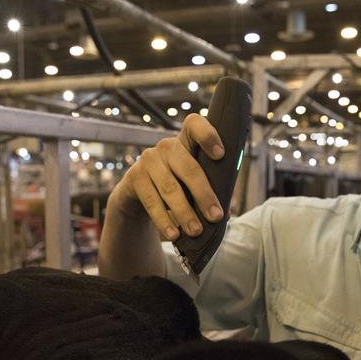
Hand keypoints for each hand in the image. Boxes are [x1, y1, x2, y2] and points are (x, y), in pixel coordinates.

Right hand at [115, 113, 225, 240]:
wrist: (137, 195)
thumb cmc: (175, 186)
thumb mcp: (191, 182)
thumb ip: (209, 188)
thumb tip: (226, 211)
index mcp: (186, 142)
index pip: (195, 125)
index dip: (208, 135)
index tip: (221, 154)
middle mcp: (167, 147)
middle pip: (188, 167)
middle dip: (204, 194)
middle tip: (215, 216)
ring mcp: (148, 160)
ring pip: (170, 188)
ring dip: (184, 212)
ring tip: (196, 231)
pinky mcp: (134, 177)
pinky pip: (152, 201)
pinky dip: (164, 220)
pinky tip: (174, 234)